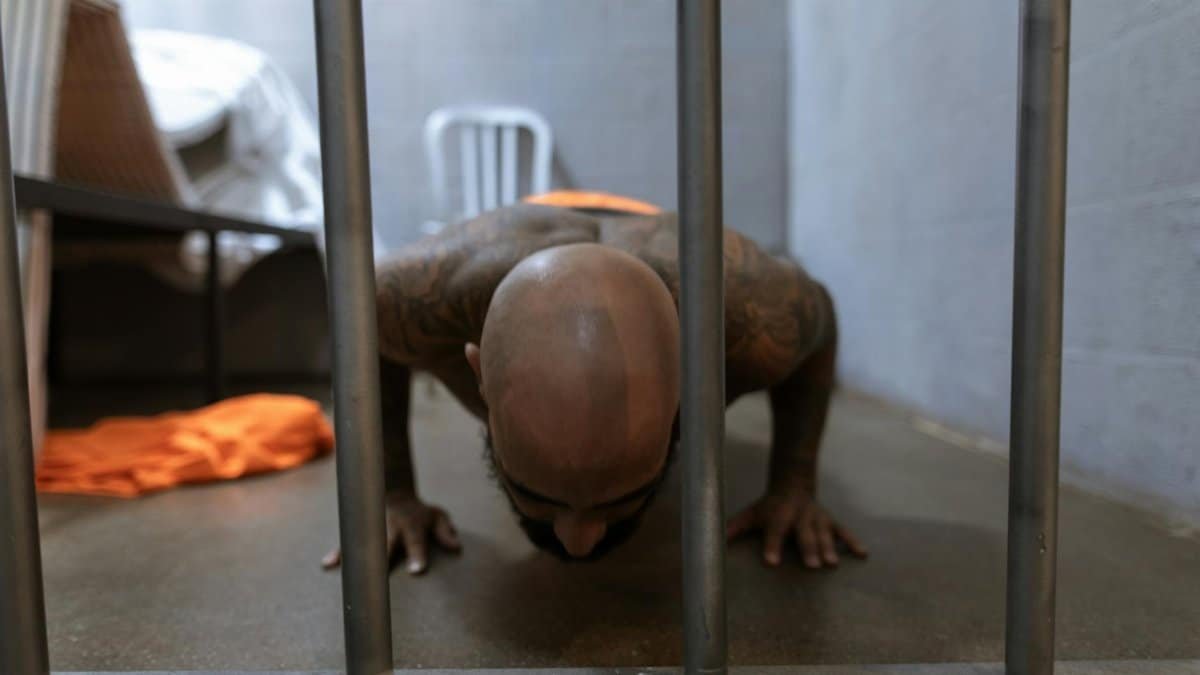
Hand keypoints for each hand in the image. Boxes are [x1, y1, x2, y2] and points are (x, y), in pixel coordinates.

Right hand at [322, 494, 460, 574]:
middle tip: (379, 577)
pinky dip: (339, 553)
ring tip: (345, 572)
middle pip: (386, 545)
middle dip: (383, 559)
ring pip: (364, 544)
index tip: (418, 571)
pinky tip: (328, 564)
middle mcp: (390, 527)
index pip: (416, 542)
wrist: (393, 493)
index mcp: (411, 525)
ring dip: (355, 557)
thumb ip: (445, 531)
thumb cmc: (419, 512)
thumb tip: (456, 546)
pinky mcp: (360, 532)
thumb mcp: (437, 516)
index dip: (417, 555)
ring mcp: (373, 529)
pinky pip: (348, 543)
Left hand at [726, 489, 866, 568]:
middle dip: (808, 550)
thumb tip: (710, 542)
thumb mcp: (750, 514)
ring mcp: (816, 519)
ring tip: (831, 564)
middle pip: (803, 534)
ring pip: (823, 534)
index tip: (771, 562)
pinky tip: (863, 554)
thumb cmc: (768, 507)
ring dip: (828, 548)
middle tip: (811, 567)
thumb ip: (734, 528)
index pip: (774, 532)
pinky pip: (843, 531)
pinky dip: (853, 541)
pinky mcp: (830, 521)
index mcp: (778, 516)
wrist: (793, 485)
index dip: (772, 546)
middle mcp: (799, 517)